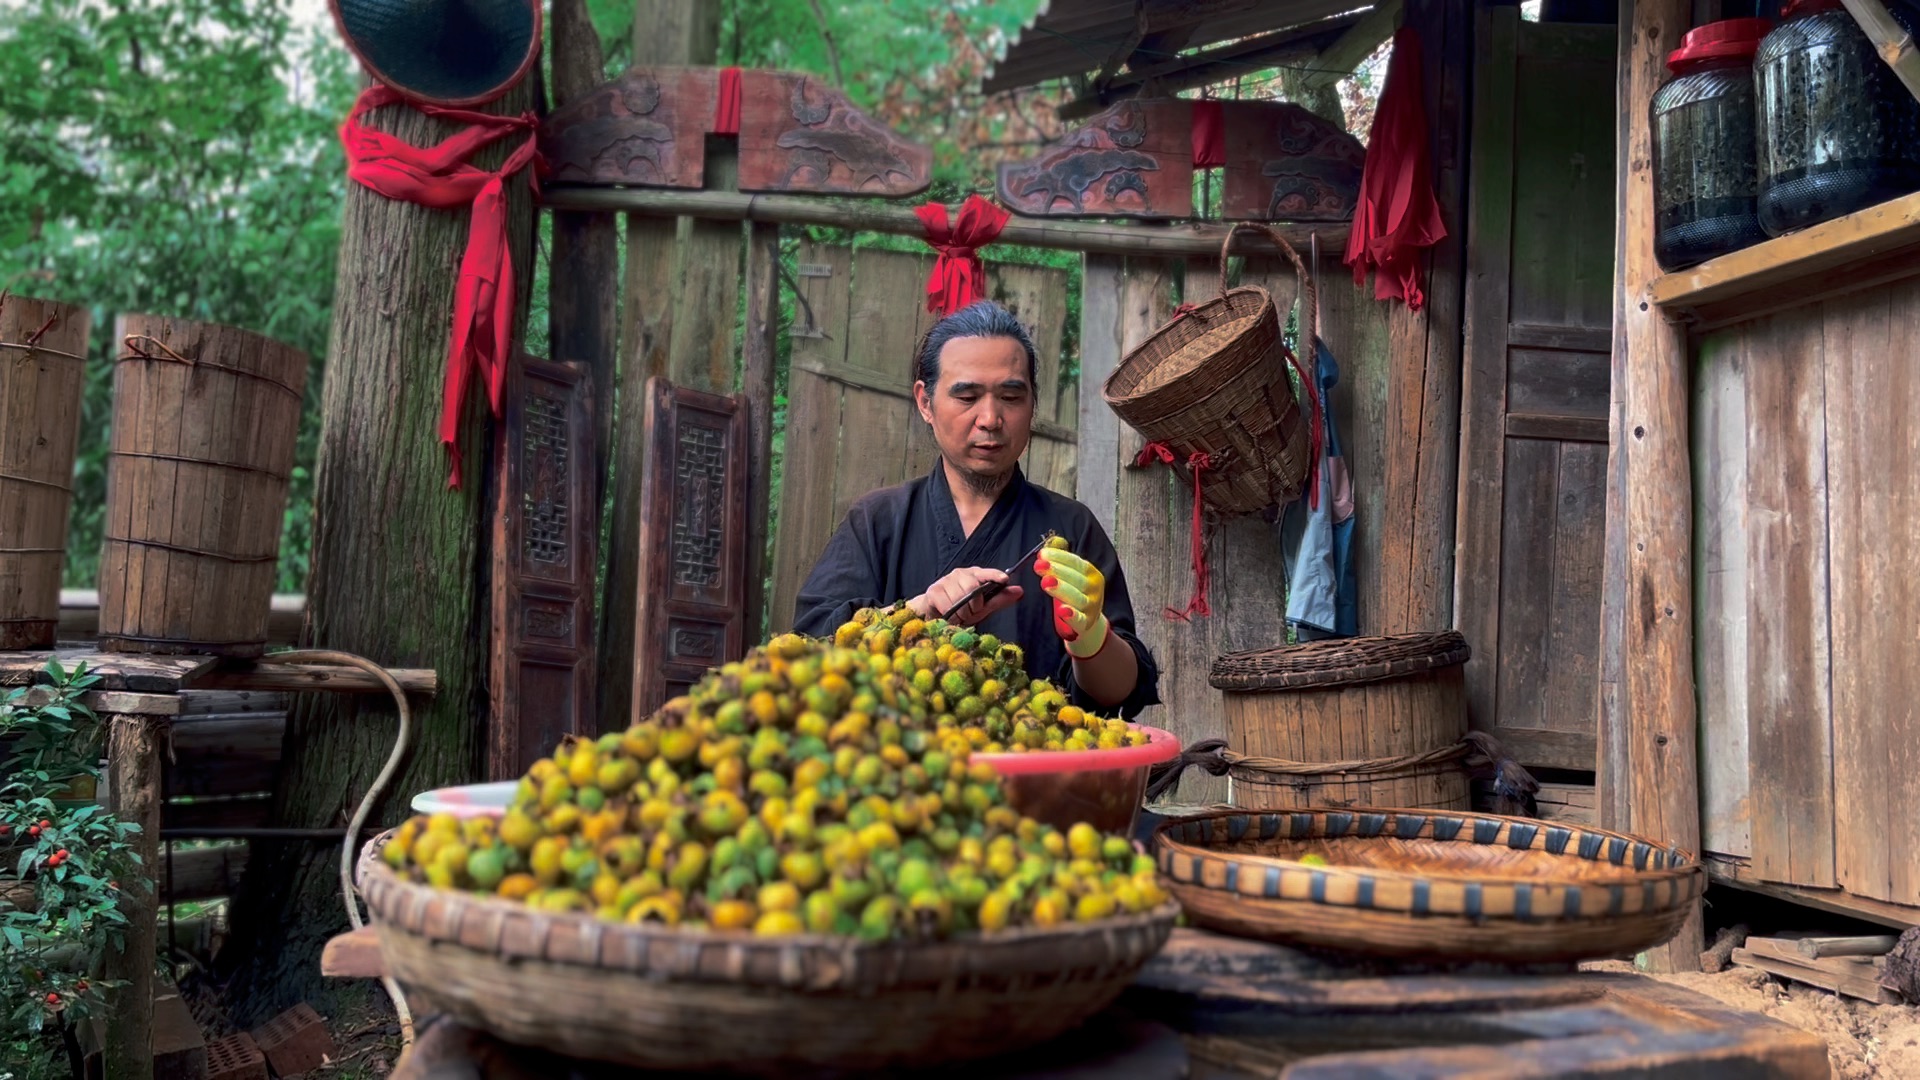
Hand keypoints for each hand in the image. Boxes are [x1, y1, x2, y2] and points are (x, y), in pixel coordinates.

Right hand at [907, 567, 1023, 626]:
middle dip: (974, 607)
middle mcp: (960, 574)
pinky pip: (947, 605)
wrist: (935, 614)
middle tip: (971, 614)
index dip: (995, 575)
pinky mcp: (934, 590)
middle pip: (972, 588)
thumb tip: (1020, 591)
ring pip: (960, 599)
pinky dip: (951, 615)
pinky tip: (949, 616)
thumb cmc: (962, 609)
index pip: (986, 573)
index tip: (1004, 579)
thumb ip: (999, 599)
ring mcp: (946, 580)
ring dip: (962, 614)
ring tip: (960, 616)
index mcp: (975, 575)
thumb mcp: (983, 607)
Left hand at [1034, 543, 1108, 658]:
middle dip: (1057, 571)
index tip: (1042, 554)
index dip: (1060, 557)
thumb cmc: (1075, 593)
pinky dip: (1072, 616)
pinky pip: (1079, 620)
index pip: (1077, 563)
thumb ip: (1062, 558)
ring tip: (1046, 582)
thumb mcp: (1070, 575)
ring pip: (1078, 598)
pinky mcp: (1086, 624)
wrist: (1087, 622)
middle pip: (1077, 578)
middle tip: (1039, 565)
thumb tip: (1054, 541)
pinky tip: (1062, 611)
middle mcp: (1094, 589)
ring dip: (1062, 589)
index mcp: (1091, 573)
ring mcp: (1091, 607)